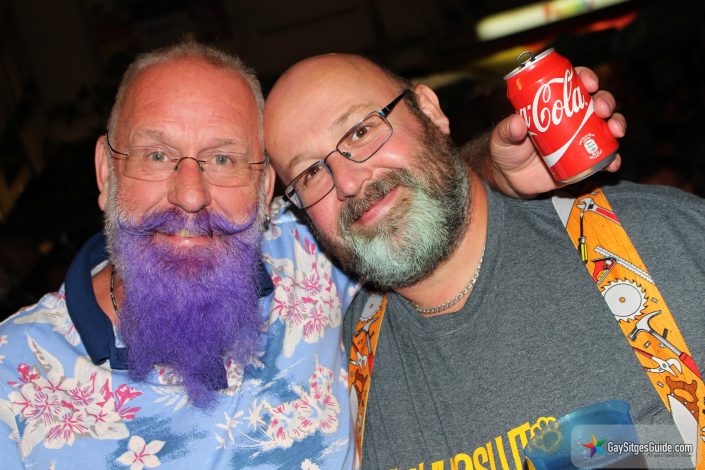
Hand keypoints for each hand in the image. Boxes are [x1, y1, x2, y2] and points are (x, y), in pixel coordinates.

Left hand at [489, 66, 626, 197]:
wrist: (511, 180)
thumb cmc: (506, 151)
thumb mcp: (502, 139)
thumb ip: (507, 131)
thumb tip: (517, 123)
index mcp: (554, 104)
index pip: (574, 83)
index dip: (586, 77)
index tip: (589, 82)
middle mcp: (573, 117)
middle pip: (596, 101)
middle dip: (605, 101)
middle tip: (602, 109)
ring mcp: (580, 138)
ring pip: (606, 126)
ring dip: (617, 124)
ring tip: (616, 131)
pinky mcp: (583, 159)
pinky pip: (604, 157)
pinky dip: (612, 159)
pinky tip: (613, 163)